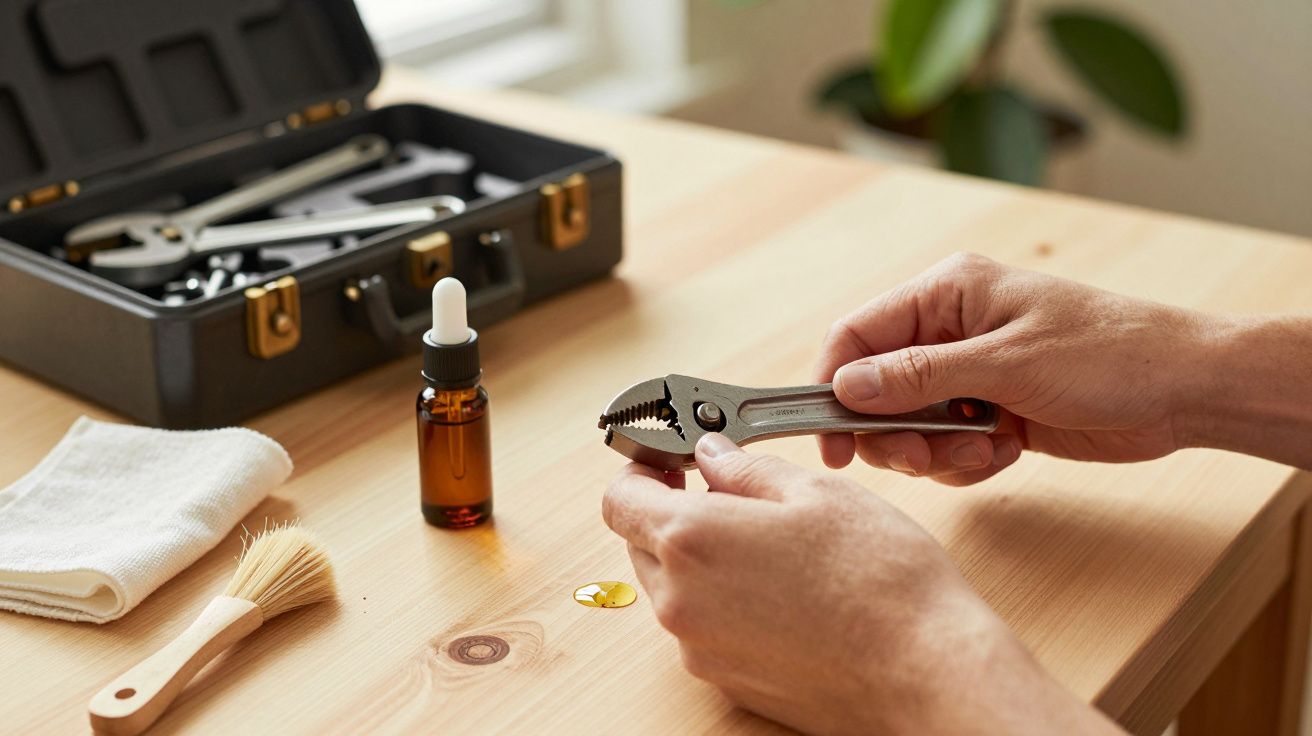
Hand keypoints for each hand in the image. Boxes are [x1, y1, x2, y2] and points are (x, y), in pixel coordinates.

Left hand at [603, 434, 1120, 734]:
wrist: (924, 671)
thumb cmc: (881, 579)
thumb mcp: (816, 492)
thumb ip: (745, 469)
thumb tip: (712, 457)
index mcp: (691, 540)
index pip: (619, 498)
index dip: (639, 472)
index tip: (668, 462)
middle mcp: (681, 601)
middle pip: (639, 545)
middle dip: (671, 513)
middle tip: (727, 495)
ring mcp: (700, 648)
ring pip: (671, 588)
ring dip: (699, 561)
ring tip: (770, 547)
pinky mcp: (726, 681)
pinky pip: (703, 628)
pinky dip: (723, 603)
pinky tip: (782, 592)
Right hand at [815, 252, 1211, 483]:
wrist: (1184, 391)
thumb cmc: (1107, 354)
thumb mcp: (1006, 363)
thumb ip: (919, 375)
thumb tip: (847, 387)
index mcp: (946, 294)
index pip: (857, 336)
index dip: (834, 386)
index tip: (833, 441)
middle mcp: (950, 330)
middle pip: (876, 389)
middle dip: (894, 431)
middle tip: (923, 457)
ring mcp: (970, 373)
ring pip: (909, 424)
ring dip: (935, 450)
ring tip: (982, 450)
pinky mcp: (990, 411)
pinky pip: (945, 445)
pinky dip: (965, 460)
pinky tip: (1005, 452)